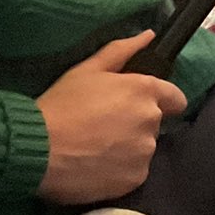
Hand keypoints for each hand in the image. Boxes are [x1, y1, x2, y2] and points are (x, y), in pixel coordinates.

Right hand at [35, 31, 185, 204]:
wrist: (38, 149)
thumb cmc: (62, 104)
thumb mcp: (87, 70)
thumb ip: (122, 51)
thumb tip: (150, 35)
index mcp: (144, 91)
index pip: (175, 98)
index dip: (161, 101)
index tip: (137, 106)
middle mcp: (151, 121)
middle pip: (153, 123)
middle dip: (135, 123)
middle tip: (103, 125)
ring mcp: (145, 152)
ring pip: (143, 148)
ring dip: (128, 147)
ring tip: (96, 147)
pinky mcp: (135, 178)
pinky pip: (133, 171)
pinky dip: (120, 169)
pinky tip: (95, 165)